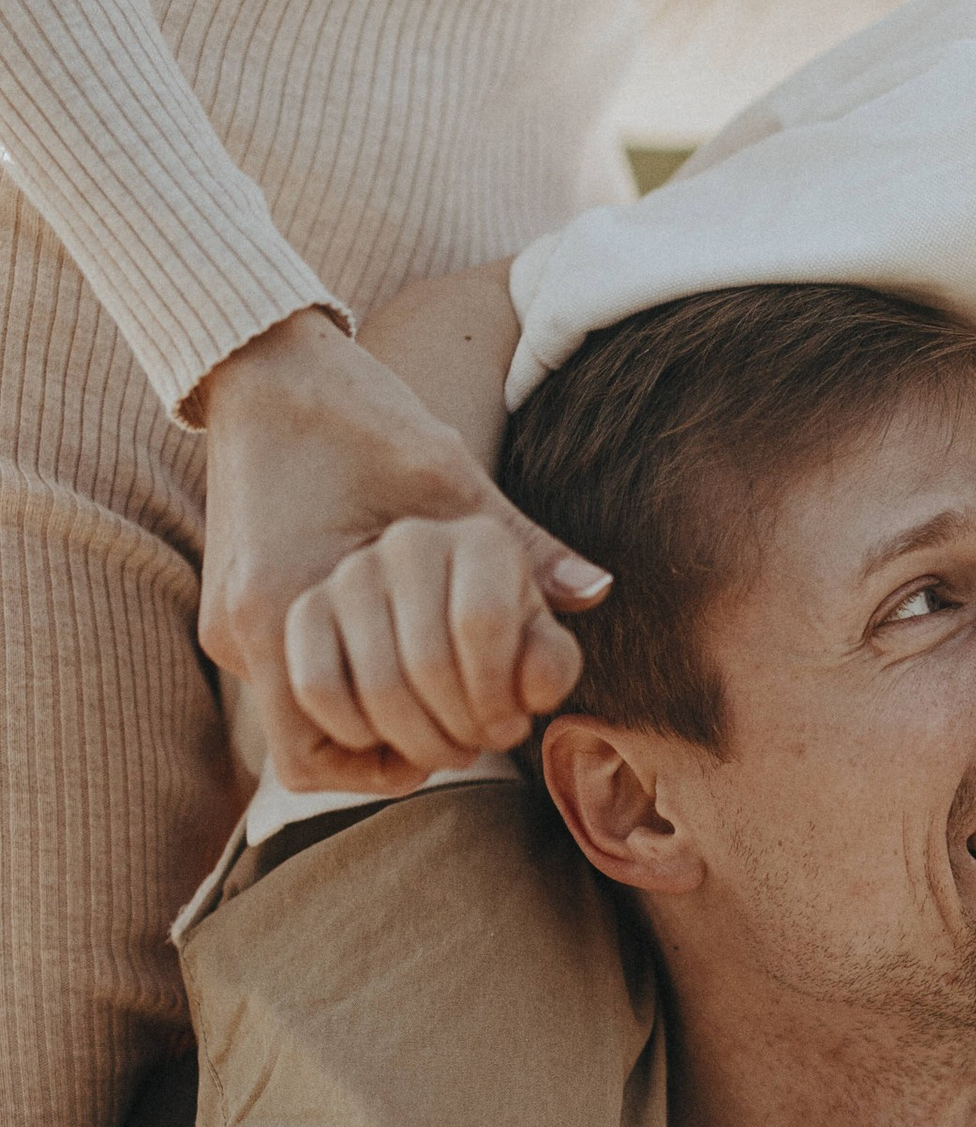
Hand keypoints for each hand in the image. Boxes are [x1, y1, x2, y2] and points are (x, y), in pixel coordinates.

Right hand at [198, 309, 608, 794]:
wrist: (267, 364)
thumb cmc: (359, 416)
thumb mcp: (447, 475)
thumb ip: (519, 543)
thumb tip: (598, 591)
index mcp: (285, 601)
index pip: (325, 754)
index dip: (401, 762)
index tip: (470, 733)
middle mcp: (240, 627)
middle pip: (314, 754)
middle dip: (396, 747)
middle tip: (472, 727)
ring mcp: (227, 622)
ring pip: (300, 725)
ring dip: (370, 725)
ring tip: (442, 699)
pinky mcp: (231, 609)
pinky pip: (287, 685)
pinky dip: (347, 690)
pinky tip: (405, 665)